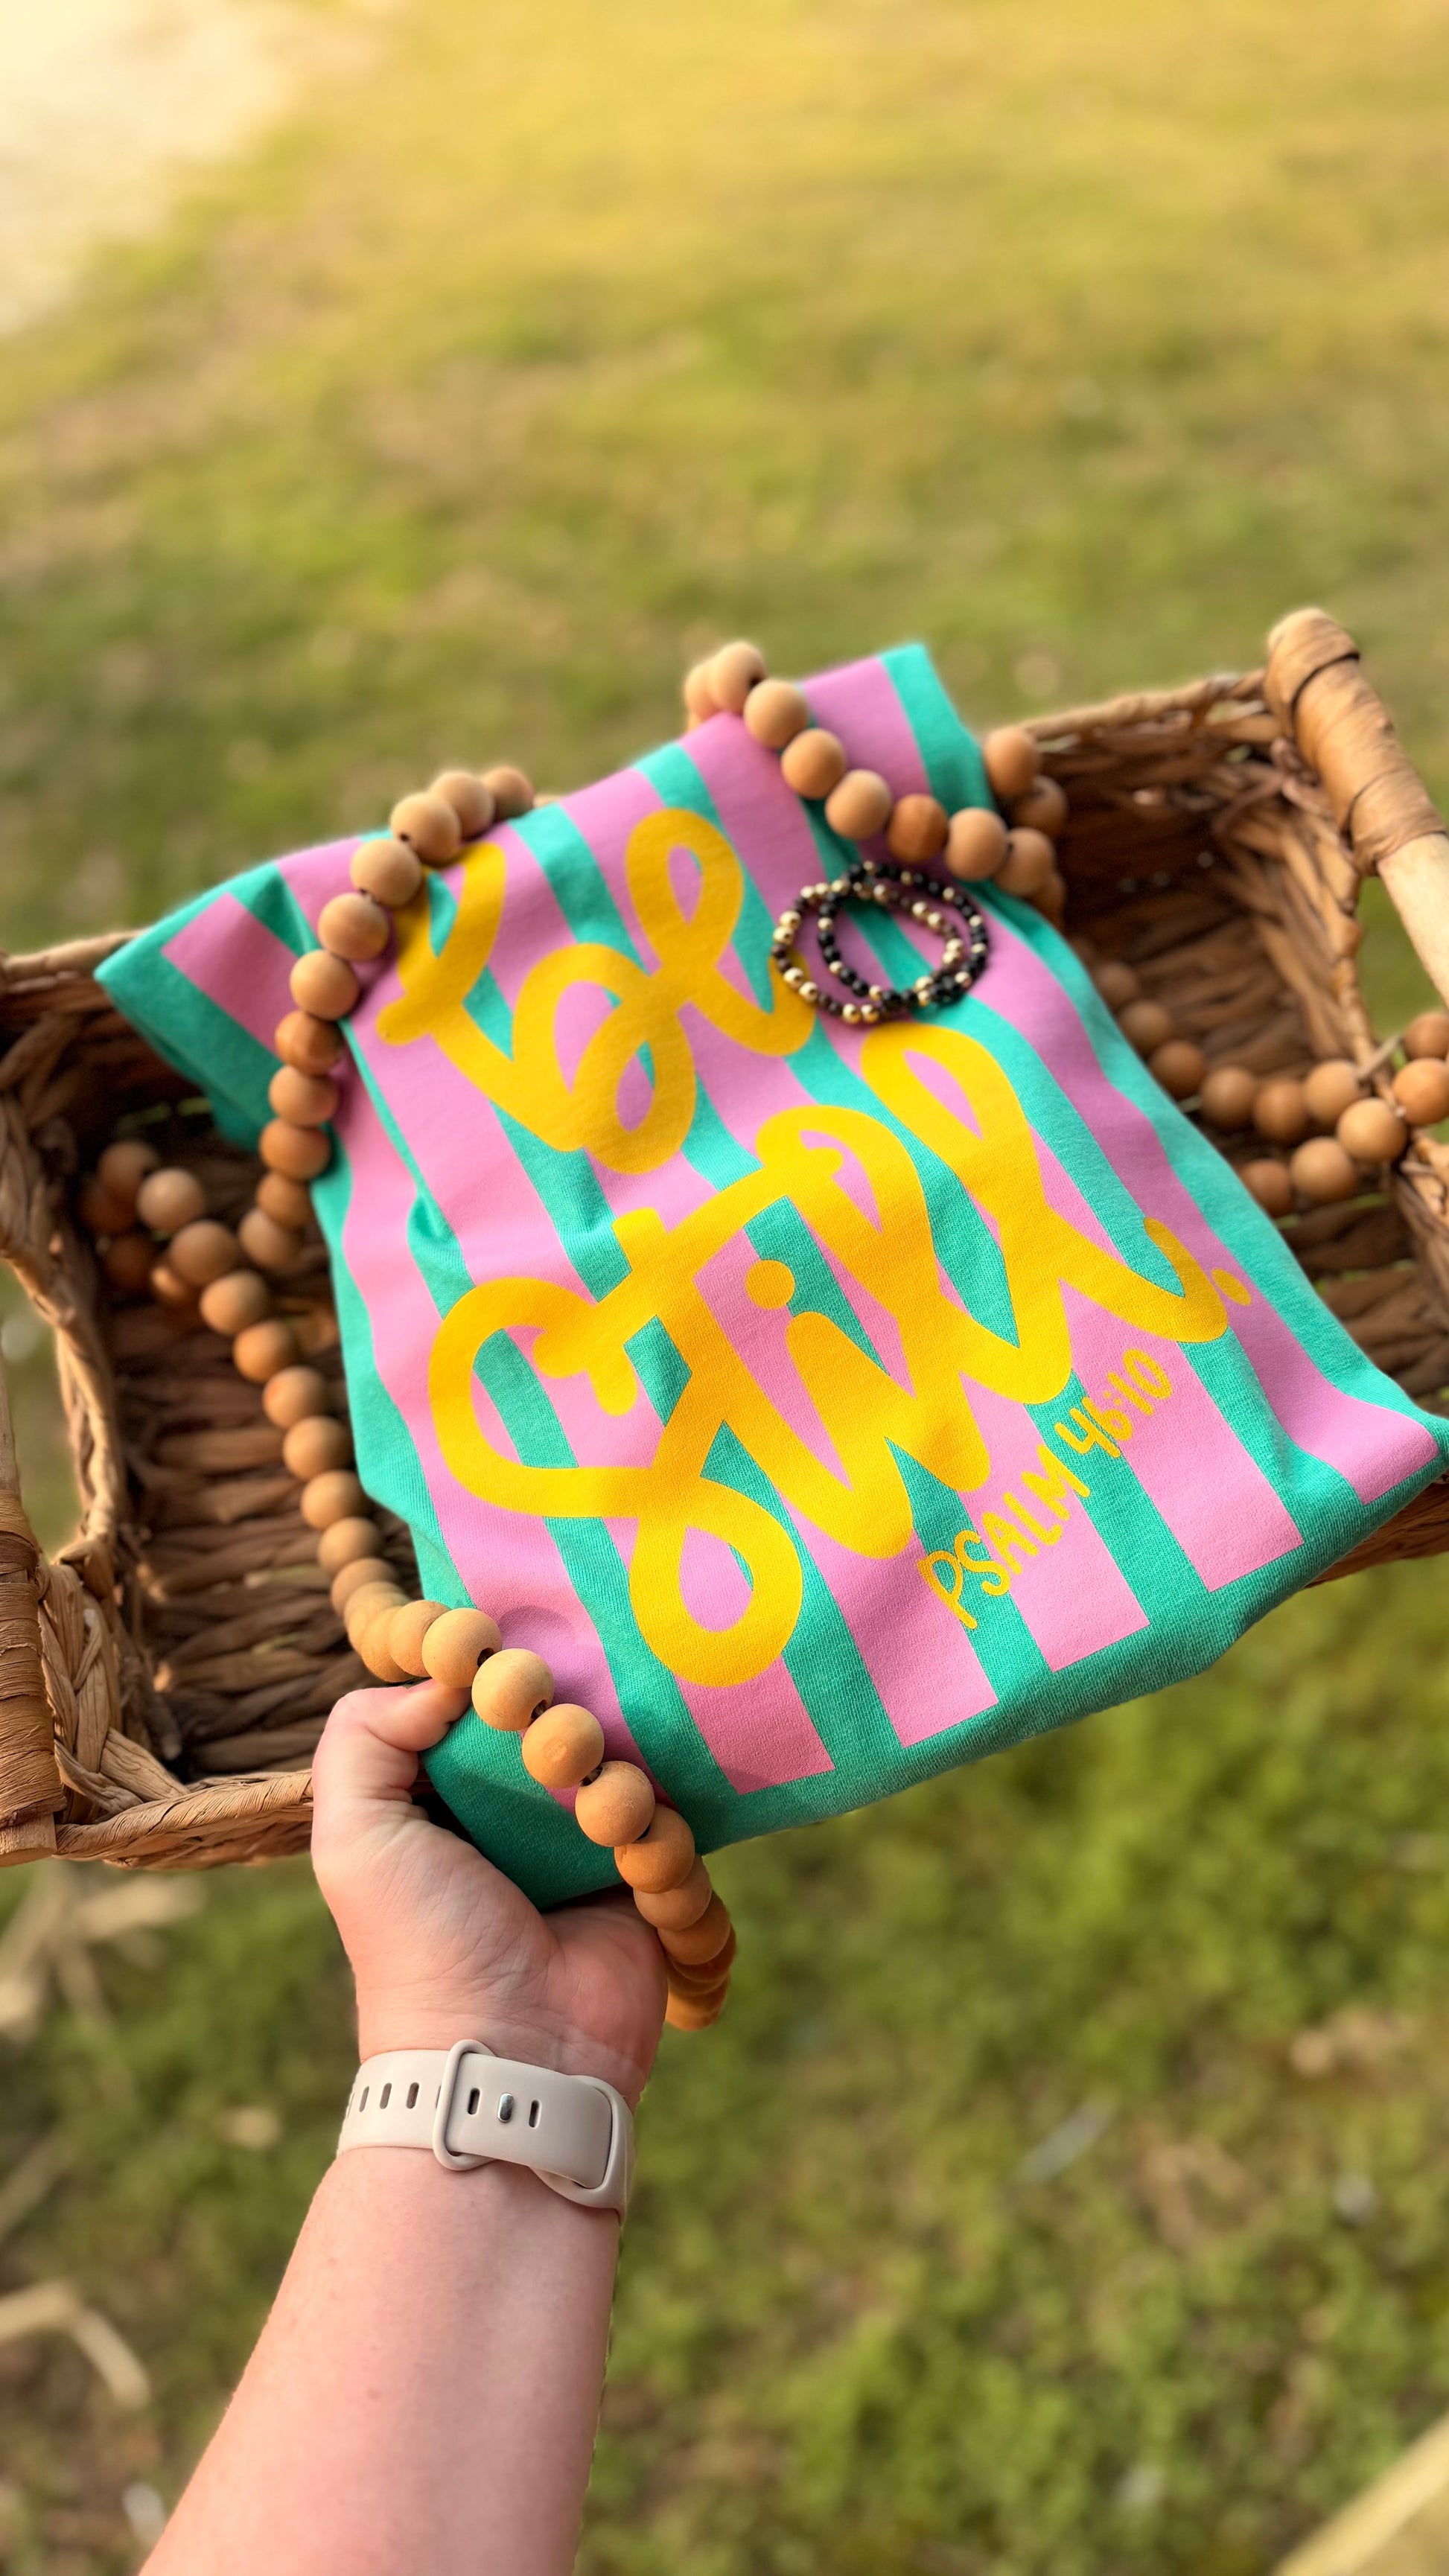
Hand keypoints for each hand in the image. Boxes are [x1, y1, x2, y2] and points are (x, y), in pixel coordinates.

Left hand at [310, 1684, 665, 2107]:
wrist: (511, 2052)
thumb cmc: (422, 1944)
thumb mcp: (353, 1838)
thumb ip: (363, 1736)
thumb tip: (446, 1678)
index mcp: (443, 1793)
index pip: (475, 1694)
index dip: (490, 1666)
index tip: (501, 1656)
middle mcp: (513, 1810)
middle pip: (560, 1715)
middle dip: (564, 1720)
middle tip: (557, 1748)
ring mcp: (584, 1842)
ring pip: (628, 1761)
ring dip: (619, 1781)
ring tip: (600, 1816)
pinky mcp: (646, 1880)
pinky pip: (677, 1827)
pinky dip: (662, 1839)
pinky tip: (635, 1865)